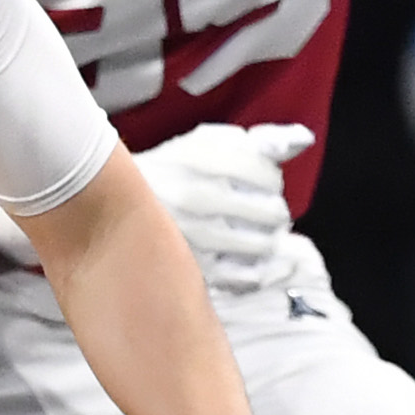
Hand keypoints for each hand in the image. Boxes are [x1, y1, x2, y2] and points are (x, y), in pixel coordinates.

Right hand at [135, 120, 317, 296]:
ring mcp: (198, 236)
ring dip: (267, 239)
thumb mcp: (209, 143)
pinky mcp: (194, 268)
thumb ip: (259, 141)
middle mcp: (203, 198)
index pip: (268, 176)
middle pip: (272, 212)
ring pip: (263, 245)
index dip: (271, 180)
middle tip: (262, 211)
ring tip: (255, 233)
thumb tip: (303, 139)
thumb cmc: (171, 168)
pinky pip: (245, 276)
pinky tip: (247, 258)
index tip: (260, 183)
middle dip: (273, 211)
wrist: (110, 201)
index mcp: (206, 162)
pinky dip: (255, 268)